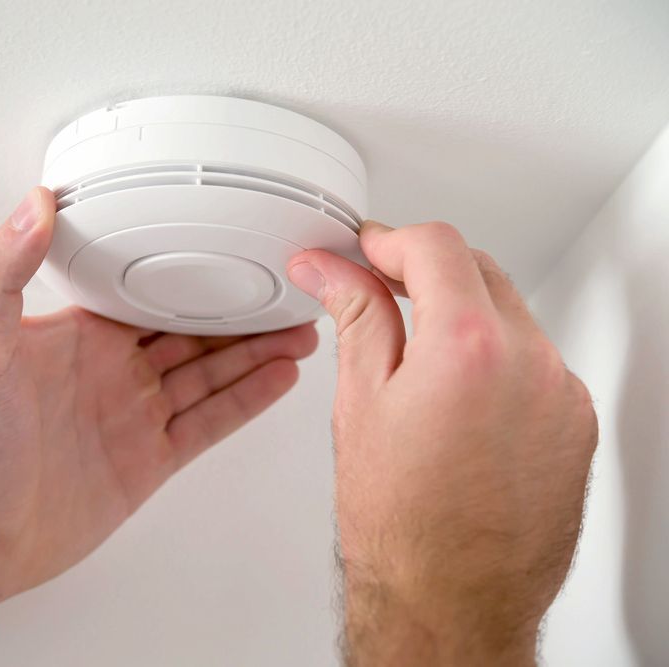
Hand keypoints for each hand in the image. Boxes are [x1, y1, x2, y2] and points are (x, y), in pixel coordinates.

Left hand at [0, 187, 317, 609]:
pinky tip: (277, 379)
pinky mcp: (146, 461)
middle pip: (191, 332)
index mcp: (78, 337)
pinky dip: (246, 401)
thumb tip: (32, 204)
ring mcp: (132, 417)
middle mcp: (110, 373)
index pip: (146, 291)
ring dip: (255, 352)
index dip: (191, 271)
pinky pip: (208, 423)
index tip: (229, 248)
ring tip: (301, 330)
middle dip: (238, 312)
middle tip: (286, 291)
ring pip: (209, 374)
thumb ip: (1, 272)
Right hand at [287, 221, 597, 664]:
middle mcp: (530, 362)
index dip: (389, 240)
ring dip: (463, 313)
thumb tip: (330, 270)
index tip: (365, 252)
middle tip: (378, 288)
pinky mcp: (576, 424)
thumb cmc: (400, 523)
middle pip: (479, 270)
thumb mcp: (359, 401)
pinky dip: (495, 357)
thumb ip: (354, 316)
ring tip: (413, 353)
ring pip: (511, 314)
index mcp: (468, 346)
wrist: (449, 602)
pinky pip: (535, 362)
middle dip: (425, 269)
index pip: (436, 246)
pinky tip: (456, 395)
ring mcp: (561, 395)